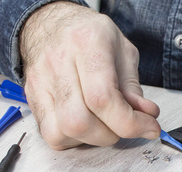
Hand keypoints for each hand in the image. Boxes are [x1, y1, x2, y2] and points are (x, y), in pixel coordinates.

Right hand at [20, 1, 160, 149]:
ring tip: (104, 124)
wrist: (51, 23)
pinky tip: (85, 125)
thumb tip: (147, 116)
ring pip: (63, 132)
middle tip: (123, 124)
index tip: (149, 127)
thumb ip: (134, 86)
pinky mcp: (32, 98)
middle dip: (111, 134)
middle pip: (79, 121)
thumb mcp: (123, 51)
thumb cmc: (90, 36)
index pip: (103, 98)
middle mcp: (59, 62)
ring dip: (92, 139)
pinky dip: (74, 139)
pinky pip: (51, 134)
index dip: (130, 123)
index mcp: (87, 44)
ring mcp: (41, 82)